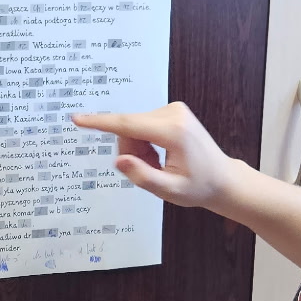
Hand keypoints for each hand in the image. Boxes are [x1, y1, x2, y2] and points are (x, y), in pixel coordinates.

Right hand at [71, 102, 239, 211]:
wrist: (223, 179)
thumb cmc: (199, 187)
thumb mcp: (170, 191)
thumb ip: (143, 176)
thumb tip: (120, 160)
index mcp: (173, 131)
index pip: (128, 125)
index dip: (100, 123)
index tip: (77, 118)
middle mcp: (173, 113)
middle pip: (129, 128)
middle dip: (131, 151)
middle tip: (151, 170)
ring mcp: (173, 109)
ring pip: (134, 127)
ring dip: (139, 149)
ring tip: (159, 165)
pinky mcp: (172, 111)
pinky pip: (142, 125)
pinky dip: (145, 143)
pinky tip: (162, 155)